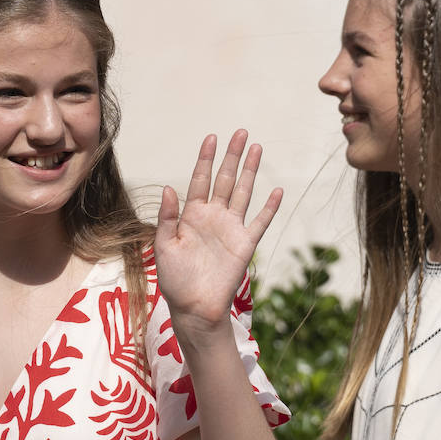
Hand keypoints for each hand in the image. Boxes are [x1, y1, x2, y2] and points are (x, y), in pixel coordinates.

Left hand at [155, 130, 282, 342]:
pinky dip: (269, 207)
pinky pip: (260, 221)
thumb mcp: (164, 247)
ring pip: (244, 192)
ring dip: (251, 171)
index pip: (200, 179)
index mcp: (191, 215)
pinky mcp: (245, 244)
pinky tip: (276, 190)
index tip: (211, 137)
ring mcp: (231, 228)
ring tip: (257, 148)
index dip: (206, 158)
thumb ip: (167, 218)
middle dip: (232, 156)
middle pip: (226, 179)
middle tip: (241, 132)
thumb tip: (169, 188)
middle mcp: (213, 217)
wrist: (194, 307)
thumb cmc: (175, 280)